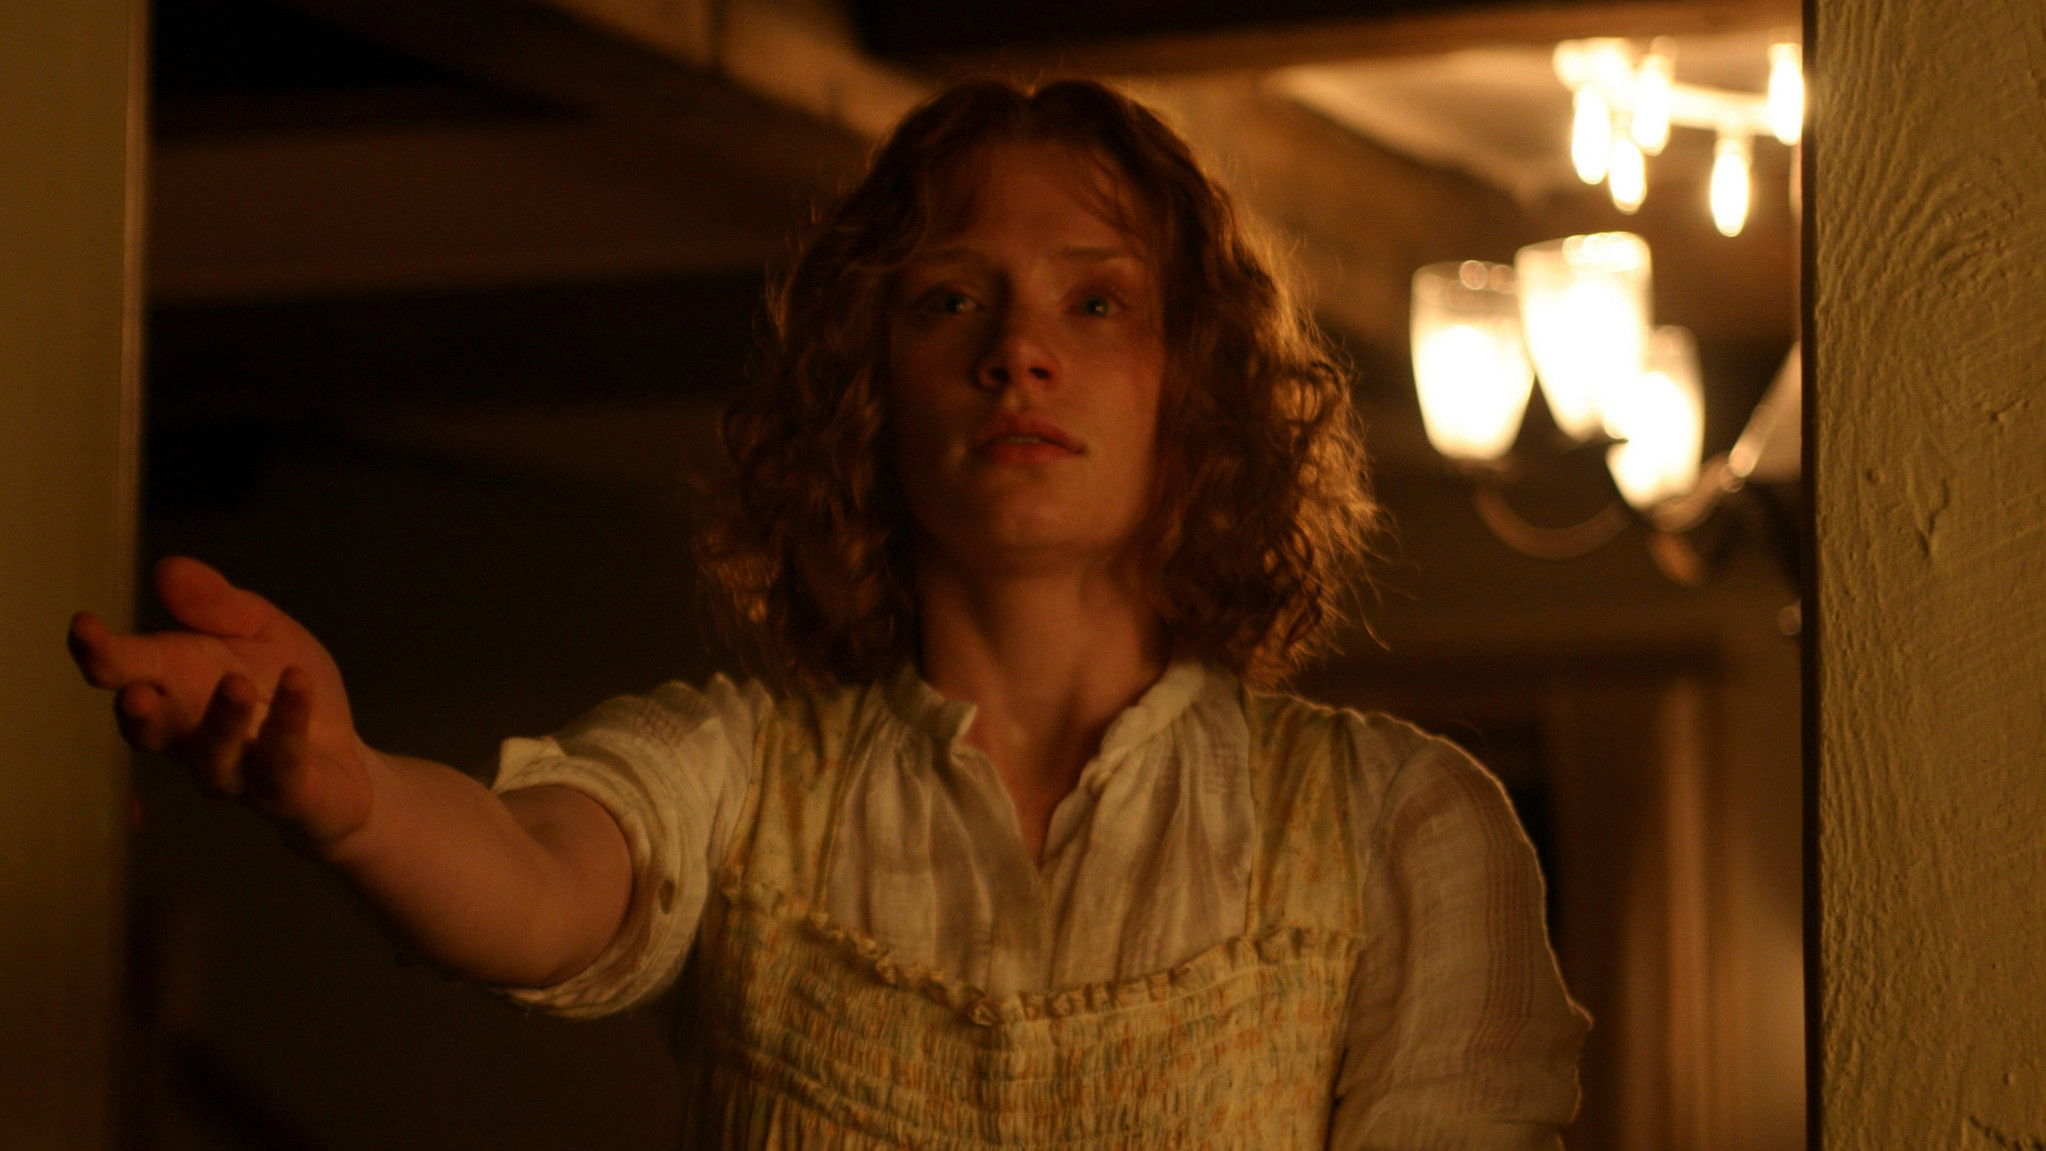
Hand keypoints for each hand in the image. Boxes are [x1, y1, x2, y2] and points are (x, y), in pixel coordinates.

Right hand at [68, 556, 375, 847]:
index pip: (123, 672)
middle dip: (137, 712)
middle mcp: (189, 736)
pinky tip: (298, 683)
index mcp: (173, 687)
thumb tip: (168, 568)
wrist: (340, 762)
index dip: (98, 653)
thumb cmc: (279, 691)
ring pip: (212, 755)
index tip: (84, 626)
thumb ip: (218, 605)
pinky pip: (280, 762)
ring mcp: (234, 770)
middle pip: (150, 729)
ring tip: (233, 684)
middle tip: (134, 691)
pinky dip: (288, 721)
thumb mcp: (260, 632)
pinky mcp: (283, 791)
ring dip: (220, 720)